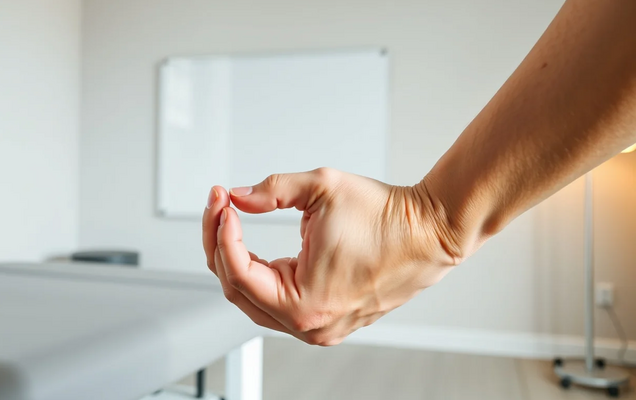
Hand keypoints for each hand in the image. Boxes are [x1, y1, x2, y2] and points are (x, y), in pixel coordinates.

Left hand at [202, 168, 462, 345]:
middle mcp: (310, 325)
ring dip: (236, 260)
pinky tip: (250, 247)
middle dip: (220, 244)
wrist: (431, 233)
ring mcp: (319, 327)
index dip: (222, 233)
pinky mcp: (326, 318)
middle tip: (220, 206)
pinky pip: (275, 303)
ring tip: (230, 222)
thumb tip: (238, 197)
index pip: (238, 273)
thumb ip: (271, 190)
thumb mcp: (322, 188)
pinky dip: (258, 274)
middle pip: (238, 290)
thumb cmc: (388, 218)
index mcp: (305, 304)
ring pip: (253, 299)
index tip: (224, 203)